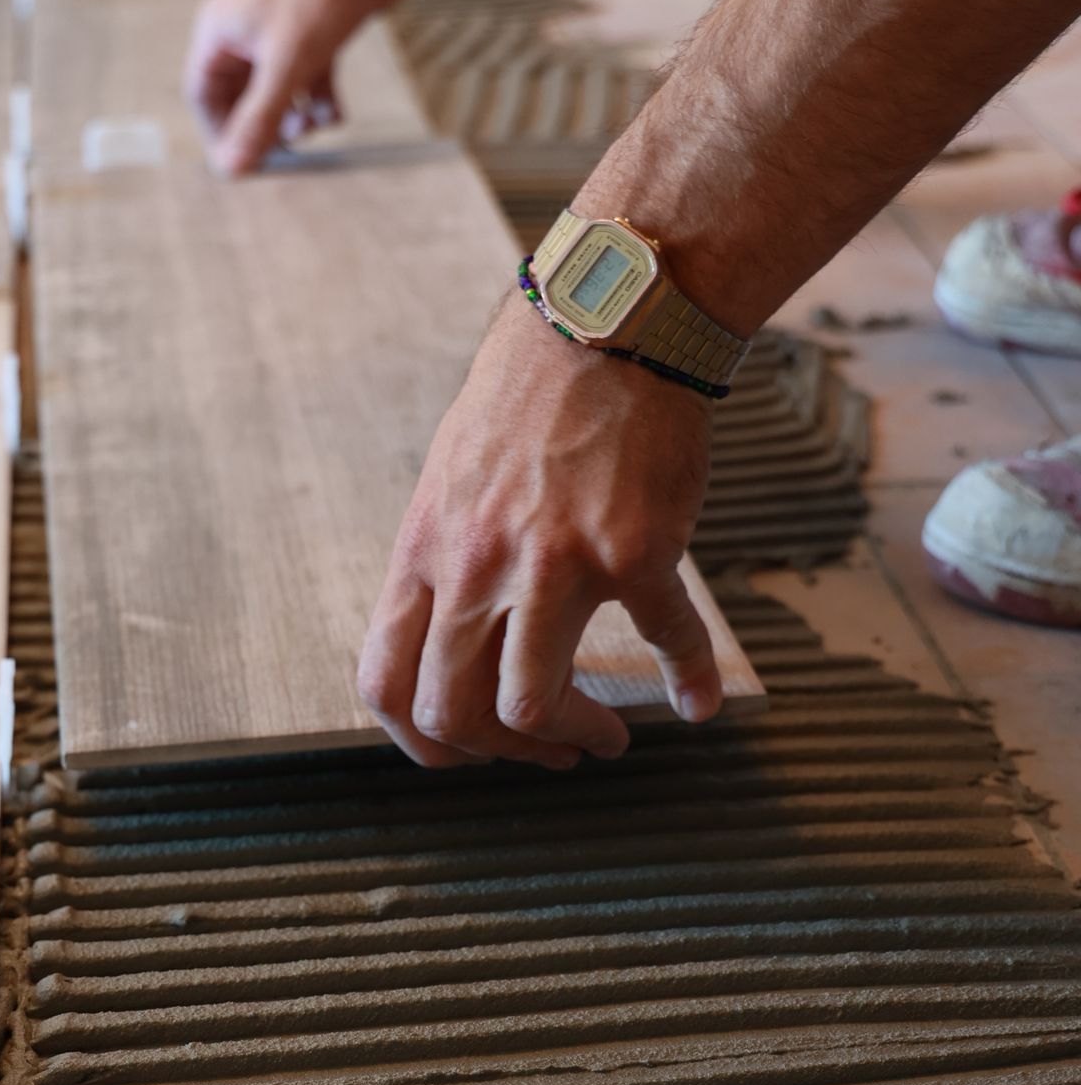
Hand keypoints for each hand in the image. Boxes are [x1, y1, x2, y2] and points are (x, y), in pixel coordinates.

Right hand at [184, 0, 389, 174]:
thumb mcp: (287, 66)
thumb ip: (258, 119)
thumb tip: (231, 168)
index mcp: (219, 30)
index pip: (203, 94)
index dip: (220, 132)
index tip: (243, 162)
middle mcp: (243, 28)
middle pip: (240, 95)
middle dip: (264, 124)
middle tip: (288, 149)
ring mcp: (278, 28)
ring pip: (277, 88)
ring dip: (296, 115)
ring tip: (319, 125)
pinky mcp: (312, 28)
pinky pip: (305, 75)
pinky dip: (318, 97)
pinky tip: (335, 112)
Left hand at [358, 295, 721, 769]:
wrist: (604, 329)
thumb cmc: (529, 401)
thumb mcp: (451, 482)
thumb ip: (445, 563)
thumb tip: (448, 638)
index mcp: (425, 551)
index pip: (384, 682)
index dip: (419, 741)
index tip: (462, 754)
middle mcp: (477, 565)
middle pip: (452, 711)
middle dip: (498, 755)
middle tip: (544, 751)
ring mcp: (553, 562)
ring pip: (530, 703)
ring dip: (572, 737)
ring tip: (604, 735)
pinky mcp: (633, 551)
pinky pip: (664, 639)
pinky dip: (689, 680)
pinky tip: (700, 699)